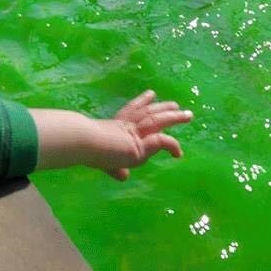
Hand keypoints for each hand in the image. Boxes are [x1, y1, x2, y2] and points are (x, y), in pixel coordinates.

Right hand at [31, 91, 190, 180]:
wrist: (83, 142)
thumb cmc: (85, 148)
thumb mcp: (102, 161)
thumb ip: (114, 168)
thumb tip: (124, 176)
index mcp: (114, 126)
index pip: (131, 111)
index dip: (142, 102)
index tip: (151, 93)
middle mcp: (126, 126)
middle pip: (148, 113)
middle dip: (162, 108)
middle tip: (175, 104)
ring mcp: (134, 133)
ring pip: (158, 121)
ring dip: (174, 118)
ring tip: (188, 115)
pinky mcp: (140, 144)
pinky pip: (161, 142)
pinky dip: (171, 146)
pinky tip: (178, 153)